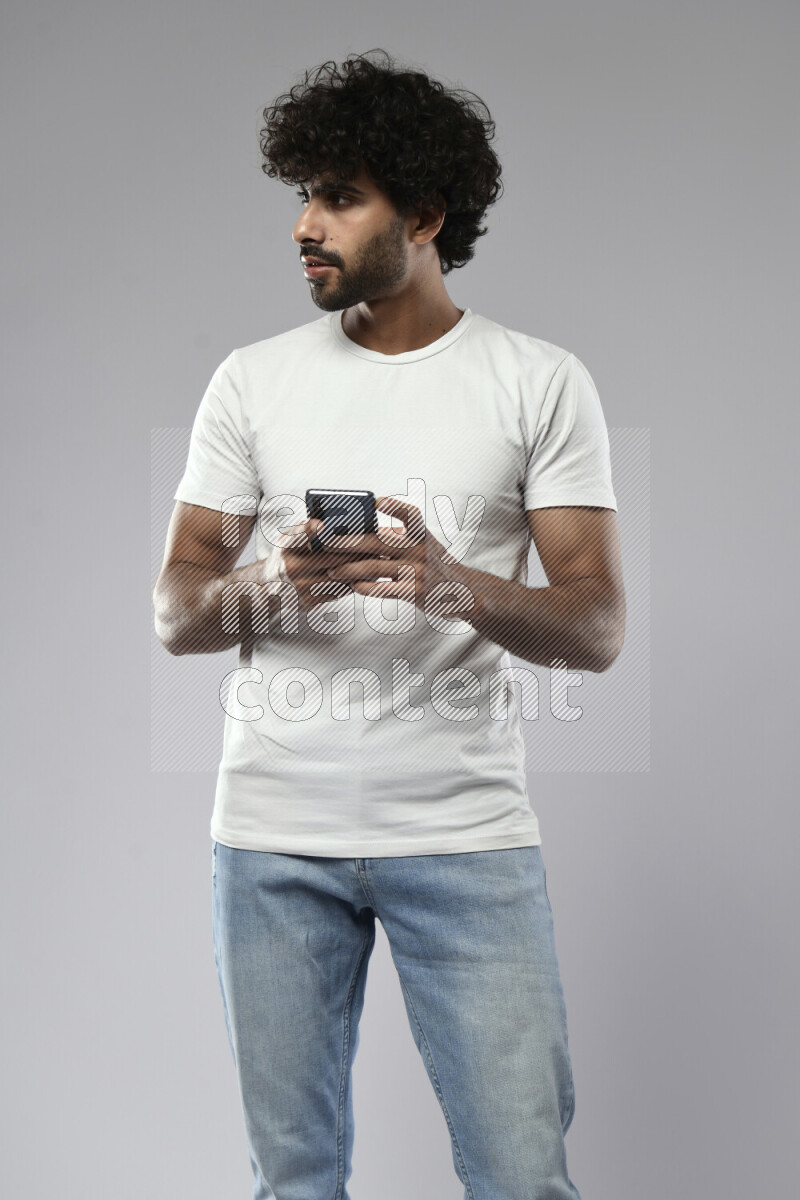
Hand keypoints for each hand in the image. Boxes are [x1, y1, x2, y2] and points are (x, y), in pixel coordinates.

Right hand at [275, 516, 383, 612]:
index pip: (299, 535)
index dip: (311, 529)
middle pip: (329, 556)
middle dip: (355, 549)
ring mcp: (299, 586)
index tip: (323, 524)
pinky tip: (367, 576)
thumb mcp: (287, 540)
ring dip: (359, 566)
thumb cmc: (285, 557)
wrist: (268, 588)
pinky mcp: (308, 601)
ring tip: (377, 558)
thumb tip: (331, 520)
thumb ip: (306, 530)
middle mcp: (290, 566)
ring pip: (338, 574)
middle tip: (376, 542)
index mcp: (285, 547)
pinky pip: (337, 590)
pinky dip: (353, 582)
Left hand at [323, 496, 476, 623]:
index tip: (376, 501)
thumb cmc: (433, 564)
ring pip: (376, 567)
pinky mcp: (416, 592)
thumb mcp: (422, 545)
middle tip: (326, 541)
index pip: (409, 514)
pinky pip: (385, 589)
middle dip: (349, 541)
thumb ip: (396, 538)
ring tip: (332, 571)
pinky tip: (353, 587)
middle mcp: (420, 550)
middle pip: (379, 542)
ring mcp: (418, 571)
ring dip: (350, 569)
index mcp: (421, 534)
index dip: (393, 506)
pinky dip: (367, 588)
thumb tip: (358, 533)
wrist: (463, 591)